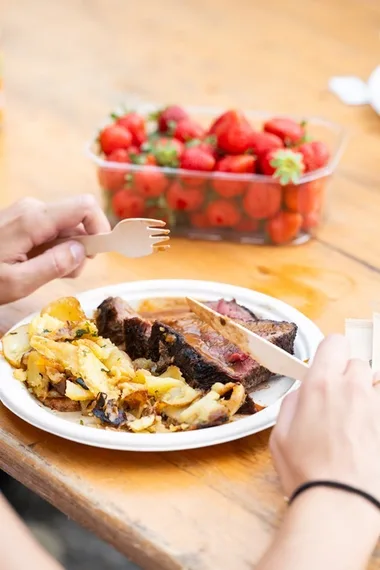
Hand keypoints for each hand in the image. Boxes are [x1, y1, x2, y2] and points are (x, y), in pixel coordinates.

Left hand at [0, 194, 109, 304]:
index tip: (95, 257)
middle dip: (80, 250)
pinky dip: (52, 250)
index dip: (100, 228)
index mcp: (34, 219)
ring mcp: (26, 212)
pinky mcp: (22, 219)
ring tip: (41, 274)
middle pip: (77, 222)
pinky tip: (34, 265)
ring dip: (65, 253)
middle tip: (60, 276)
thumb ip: (53, 266)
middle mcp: (34, 208)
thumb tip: (83, 251)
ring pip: (65, 228)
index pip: (85, 207)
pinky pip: (50, 231)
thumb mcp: (17, 282)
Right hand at [270, 335, 379, 500]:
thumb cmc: (307, 474)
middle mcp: (354, 389)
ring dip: (369, 399)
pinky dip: (376, 419)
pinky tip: (369, 438)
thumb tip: (303, 394)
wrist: (341, 505)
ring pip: (377, 387)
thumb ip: (292, 405)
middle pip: (359, 364)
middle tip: (340, 404)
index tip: (328, 368)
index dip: (331, 354)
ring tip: (359, 425)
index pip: (334, 343)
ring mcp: (378, 408)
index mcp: (321, 385)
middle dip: (349, 379)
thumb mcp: (279, 436)